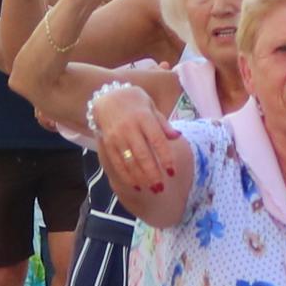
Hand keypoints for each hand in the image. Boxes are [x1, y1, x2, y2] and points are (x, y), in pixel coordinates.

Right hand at [87, 81, 183, 198]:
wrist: (107, 95)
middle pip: (143, 155)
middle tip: (161, 187)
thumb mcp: (151, 106)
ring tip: (152, 189)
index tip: (172, 172)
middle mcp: (130, 127)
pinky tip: (136, 185)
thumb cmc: (135, 102)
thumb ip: (163, 123)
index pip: (157, 140)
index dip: (165, 157)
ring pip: (129, 162)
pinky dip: (126, 176)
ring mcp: (117, 136)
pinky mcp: (107, 143)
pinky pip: (117, 163)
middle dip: (152, 173)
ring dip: (141, 178)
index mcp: (144, 117)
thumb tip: (178, 136)